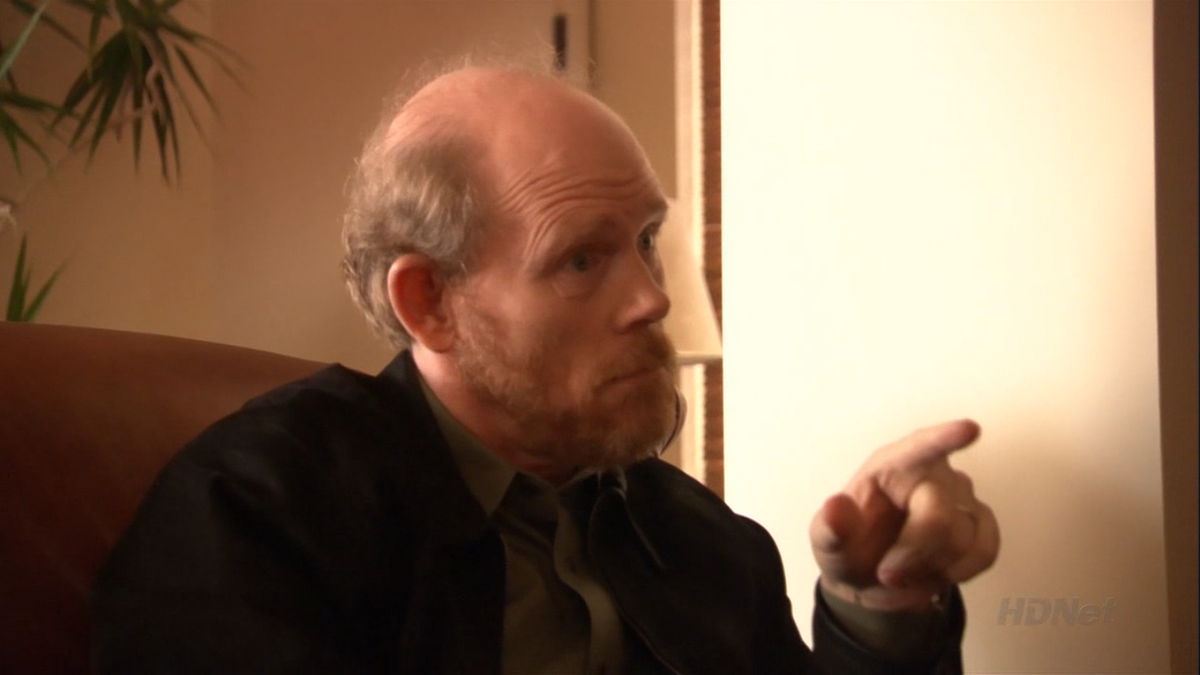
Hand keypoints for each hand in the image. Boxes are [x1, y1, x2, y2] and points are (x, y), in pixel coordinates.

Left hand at [809, 419, 999, 611]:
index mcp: (891, 466)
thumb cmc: (850, 550)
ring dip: (932, 567)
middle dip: (914, 554)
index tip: (970, 429)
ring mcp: (959, 498)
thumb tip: (835, 507)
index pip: (921, 447)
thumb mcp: (827, 543)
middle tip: (887, 574)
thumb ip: (830, 528)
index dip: (944, 438)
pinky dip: (960, 571)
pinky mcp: (979, 524)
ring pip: (964, 539)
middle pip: (939, 517)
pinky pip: (985, 550)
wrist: (872, 582)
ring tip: (906, 570)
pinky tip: (936, 571)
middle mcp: (930, 475)